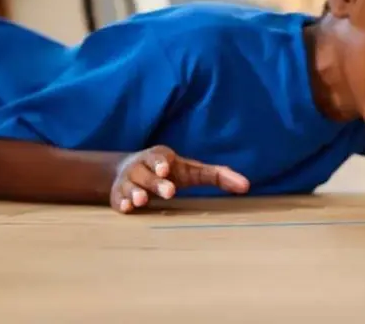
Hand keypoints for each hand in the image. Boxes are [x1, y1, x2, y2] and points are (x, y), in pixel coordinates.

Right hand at [111, 145, 249, 212]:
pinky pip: (118, 199)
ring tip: (141, 201)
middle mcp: (142, 167)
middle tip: (169, 191)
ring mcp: (129, 181)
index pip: (159, 156)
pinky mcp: (119, 195)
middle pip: (147, 173)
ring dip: (136, 192)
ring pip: (131, 186)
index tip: (167, 169)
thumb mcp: (193, 171)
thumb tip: (246, 186)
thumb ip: (218, 175)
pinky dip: (121, 202)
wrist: (131, 171)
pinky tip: (126, 208)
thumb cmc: (171, 172)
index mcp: (160, 157)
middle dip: (157, 182)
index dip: (162, 162)